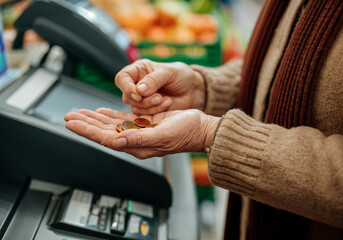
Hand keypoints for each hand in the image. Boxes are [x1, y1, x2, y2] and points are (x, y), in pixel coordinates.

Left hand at [64, 108, 218, 158]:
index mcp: (137, 145)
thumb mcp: (163, 135)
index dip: (87, 131)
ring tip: (80, 113)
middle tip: (69, 116)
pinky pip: (123, 118)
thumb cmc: (187, 133)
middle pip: (104, 131)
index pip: (106, 138)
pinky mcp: (145, 123)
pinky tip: (101, 112)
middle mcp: (135, 140)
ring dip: (94, 118)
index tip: (72, 123)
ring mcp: (139, 131)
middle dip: (85, 123)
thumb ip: (138, 139)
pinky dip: (110, 114)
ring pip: (111, 124)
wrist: (201, 128)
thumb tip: (116, 141)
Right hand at [115, 59, 205, 114]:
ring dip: (150, 106)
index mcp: (138, 71)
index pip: (122, 78)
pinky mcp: (148, 110)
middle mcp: (137, 84)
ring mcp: (142, 99)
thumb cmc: (181, 76)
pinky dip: (155, 111)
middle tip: (158, 97)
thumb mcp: (169, 72)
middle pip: (127, 96)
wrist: (193, 90)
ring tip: (165, 100)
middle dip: (142, 100)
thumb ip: (154, 79)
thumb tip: (139, 90)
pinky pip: (144, 115)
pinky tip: (167, 104)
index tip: (138, 94)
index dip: (126, 87)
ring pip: (135, 107)